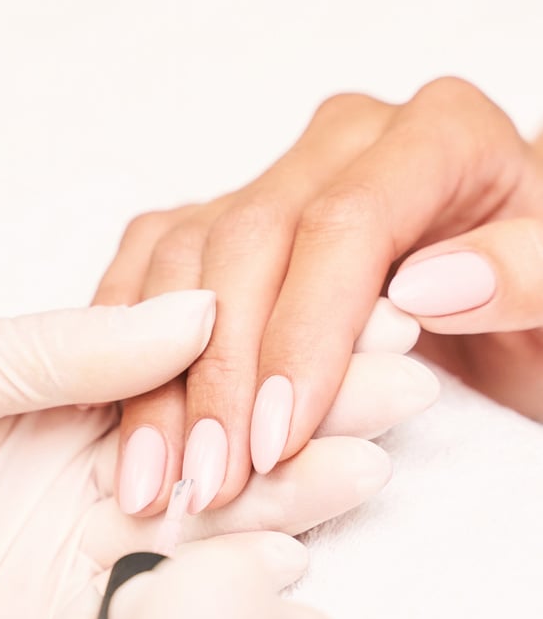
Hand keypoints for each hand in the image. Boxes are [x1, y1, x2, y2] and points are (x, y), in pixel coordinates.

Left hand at [0, 291, 430, 618]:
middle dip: (313, 407)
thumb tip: (197, 308)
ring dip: (291, 491)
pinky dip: (225, 583)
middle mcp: (102, 462)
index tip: (358, 311)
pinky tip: (288, 552)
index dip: (276, 339)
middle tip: (398, 384)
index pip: (199, 359)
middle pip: (228, 435)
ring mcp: (92, 544)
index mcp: (75, 389)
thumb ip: (71, 354)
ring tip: (365, 459)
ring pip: (213, 518)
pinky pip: (164, 604)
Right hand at [95, 78, 542, 514]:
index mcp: (439, 137)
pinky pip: (161, 258)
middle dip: (221, 371)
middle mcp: (347, 143)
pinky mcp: (240, 221)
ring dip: (159, 373)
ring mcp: (285, 177)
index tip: (279, 437)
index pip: (345, 227)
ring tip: (155, 477)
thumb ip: (530, 274)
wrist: (530, 302)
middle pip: (250, 239)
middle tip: (206, 481)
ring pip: (188, 253)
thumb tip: (431, 286)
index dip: (303, 334)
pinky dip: (130, 335)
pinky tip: (118, 411)